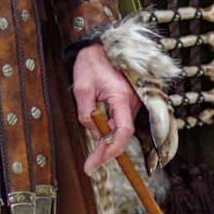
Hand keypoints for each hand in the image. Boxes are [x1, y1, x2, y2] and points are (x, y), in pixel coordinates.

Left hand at [71, 42, 136, 173]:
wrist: (99, 47)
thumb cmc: (90, 64)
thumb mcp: (81, 89)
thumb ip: (86, 114)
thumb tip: (95, 134)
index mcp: (121, 96)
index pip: (123, 130)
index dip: (113, 148)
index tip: (98, 160)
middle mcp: (132, 101)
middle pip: (123, 134)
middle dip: (107, 151)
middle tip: (89, 166)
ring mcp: (132, 102)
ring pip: (121, 129)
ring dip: (108, 142)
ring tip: (92, 156)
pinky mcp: (129, 103)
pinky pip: (121, 122)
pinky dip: (111, 132)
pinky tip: (100, 138)